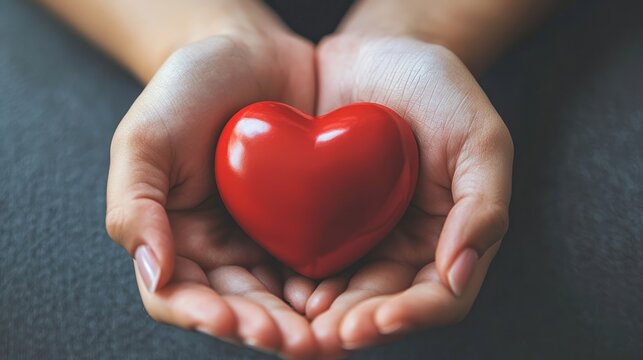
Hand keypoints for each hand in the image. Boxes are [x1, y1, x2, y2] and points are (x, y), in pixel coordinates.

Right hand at [105, 10, 319, 357]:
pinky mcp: (301, 223)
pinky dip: (324, 287)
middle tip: (293, 342)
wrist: (250, 53)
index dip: (201, 315)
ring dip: (296, 322)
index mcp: (172, 236)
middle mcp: (217, 246)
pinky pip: (312, 263)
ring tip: (320, 337)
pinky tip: (340, 297)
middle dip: (261, 328)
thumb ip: (135, 204)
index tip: (230, 321)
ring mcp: (261, 237)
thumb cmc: (189, 89)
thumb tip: (154, 272)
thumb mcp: (145, 136)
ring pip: (277, 296)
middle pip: (235, 305)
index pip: (179, 294)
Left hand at [307, 35, 513, 356]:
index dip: (413, 316)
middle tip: (327, 336)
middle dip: (360, 324)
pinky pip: (317, 259)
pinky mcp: (328, 218)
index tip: (378, 319)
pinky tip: (286, 291)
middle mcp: (410, 244)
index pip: (441, 295)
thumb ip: (484, 204)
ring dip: (328, 318)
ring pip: (349, 293)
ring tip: (302, 327)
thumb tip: (460, 272)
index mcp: (454, 234)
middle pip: (389, 305)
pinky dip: (303, 282)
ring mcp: (367, 234)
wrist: (378, 51)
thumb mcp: (479, 135)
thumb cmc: (436, 87)